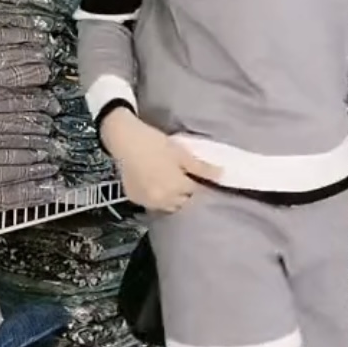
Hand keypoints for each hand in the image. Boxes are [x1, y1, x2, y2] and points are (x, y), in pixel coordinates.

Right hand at [100, 109, 221, 211]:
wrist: (125, 139)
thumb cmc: (155, 143)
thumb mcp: (181, 153)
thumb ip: (201, 168)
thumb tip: (222, 176)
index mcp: (178, 188)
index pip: (197, 194)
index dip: (199, 185)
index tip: (198, 178)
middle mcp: (163, 199)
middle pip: (183, 203)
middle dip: (186, 194)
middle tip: (184, 179)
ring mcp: (147, 201)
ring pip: (167, 207)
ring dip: (172, 199)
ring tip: (170, 183)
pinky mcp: (135, 199)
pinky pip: (151, 204)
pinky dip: (156, 198)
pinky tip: (155, 185)